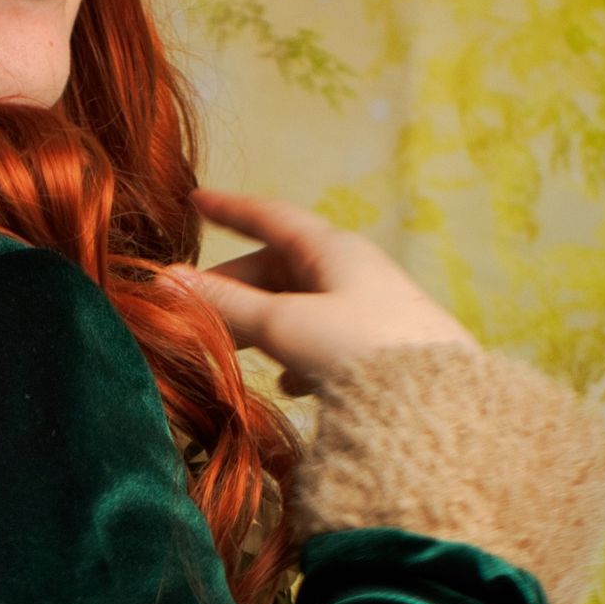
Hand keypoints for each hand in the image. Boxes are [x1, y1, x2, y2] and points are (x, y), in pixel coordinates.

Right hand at [160, 188, 477, 395]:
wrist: (437, 405)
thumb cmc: (358, 348)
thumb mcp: (283, 324)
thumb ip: (226, 304)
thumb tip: (167, 282)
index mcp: (331, 248)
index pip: (270, 216)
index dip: (230, 209)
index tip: (197, 199)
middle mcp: (351, 270)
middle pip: (280, 267)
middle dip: (236, 285)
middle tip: (195, 305)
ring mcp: (368, 309)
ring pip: (300, 304)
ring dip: (263, 323)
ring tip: (234, 349)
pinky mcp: (380, 348)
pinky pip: (323, 339)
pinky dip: (296, 353)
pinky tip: (289, 385)